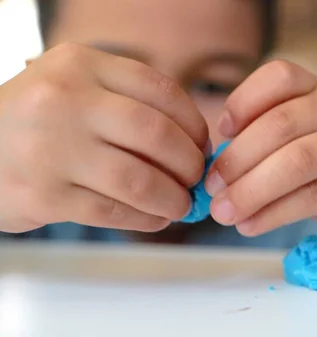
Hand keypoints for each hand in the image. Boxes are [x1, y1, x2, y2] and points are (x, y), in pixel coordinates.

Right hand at [0, 43, 208, 232]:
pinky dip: (145, 219)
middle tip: (196, 179)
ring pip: (138, 180)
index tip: (202, 144)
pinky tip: (155, 218)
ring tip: (181, 204)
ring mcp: (51, 148)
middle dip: (190, 164)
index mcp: (81, 65)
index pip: (161, 90)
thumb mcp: (78, 87)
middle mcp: (65, 99)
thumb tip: (197, 147)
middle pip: (156, 135)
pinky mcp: (44, 195)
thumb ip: (130, 103)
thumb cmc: (42, 120)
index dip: (194, 123)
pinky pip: (113, 212)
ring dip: (173, 198)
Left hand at [205, 60, 316, 260]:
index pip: (279, 76)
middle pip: (279, 124)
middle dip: (237, 159)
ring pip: (295, 162)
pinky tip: (251, 225)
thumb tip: (215, 170)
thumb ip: (270, 147)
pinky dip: (274, 213)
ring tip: (224, 212)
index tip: (221, 132)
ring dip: (251, 190)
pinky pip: (311, 197)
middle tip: (211, 188)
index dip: (243, 100)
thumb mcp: (309, 143)